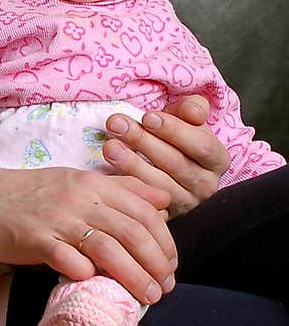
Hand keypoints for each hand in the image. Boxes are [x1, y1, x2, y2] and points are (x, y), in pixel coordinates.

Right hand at [0, 160, 176, 304]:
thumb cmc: (31, 193)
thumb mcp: (77, 182)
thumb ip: (120, 190)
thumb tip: (163, 202)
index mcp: (94, 184)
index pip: (145, 212)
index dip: (165, 242)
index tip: (171, 265)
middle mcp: (80, 198)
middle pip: (133, 232)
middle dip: (157, 264)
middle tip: (165, 287)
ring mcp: (57, 219)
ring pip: (108, 249)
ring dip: (134, 277)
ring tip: (147, 297)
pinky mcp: (34, 239)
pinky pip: (68, 260)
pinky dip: (88, 275)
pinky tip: (96, 286)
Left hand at [102, 95, 228, 217]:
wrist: (168, 161)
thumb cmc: (177, 136)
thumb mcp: (188, 118)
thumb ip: (194, 109)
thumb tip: (193, 112)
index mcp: (217, 160)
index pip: (201, 146)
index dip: (174, 130)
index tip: (147, 117)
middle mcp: (206, 185)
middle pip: (174, 163)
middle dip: (142, 141)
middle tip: (116, 124)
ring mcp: (185, 204)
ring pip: (157, 184)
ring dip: (130, 163)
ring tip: (109, 146)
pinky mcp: (164, 216)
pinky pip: (144, 203)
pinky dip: (126, 186)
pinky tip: (109, 173)